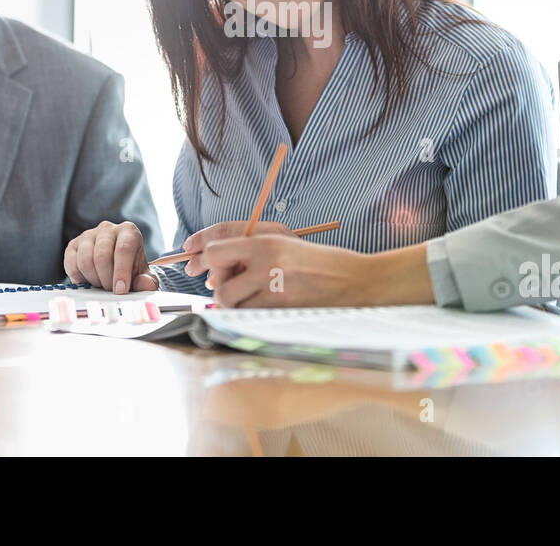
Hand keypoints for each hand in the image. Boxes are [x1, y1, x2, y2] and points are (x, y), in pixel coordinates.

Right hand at [64, 220, 155, 293]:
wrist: (116, 266)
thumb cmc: (131, 269)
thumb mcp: (142, 276)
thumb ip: (146, 282)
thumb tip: (147, 285)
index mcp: (128, 231)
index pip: (124, 249)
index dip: (121, 272)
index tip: (120, 290)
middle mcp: (108, 229)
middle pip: (102, 255)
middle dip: (106, 279)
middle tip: (111, 289)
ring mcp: (88, 235)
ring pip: (85, 259)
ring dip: (94, 279)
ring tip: (102, 284)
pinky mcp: (73, 245)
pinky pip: (72, 264)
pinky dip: (80, 277)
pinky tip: (89, 280)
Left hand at [196, 233, 376, 306]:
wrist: (357, 282)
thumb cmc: (321, 262)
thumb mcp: (287, 243)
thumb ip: (251, 250)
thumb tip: (216, 266)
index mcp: (267, 242)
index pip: (216, 250)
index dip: (207, 260)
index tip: (202, 266)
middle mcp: (267, 264)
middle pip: (219, 281)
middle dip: (222, 284)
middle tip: (237, 282)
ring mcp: (274, 290)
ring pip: (232, 303)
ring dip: (236, 301)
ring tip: (254, 294)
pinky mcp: (282, 312)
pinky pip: (249, 317)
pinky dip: (250, 313)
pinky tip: (267, 306)